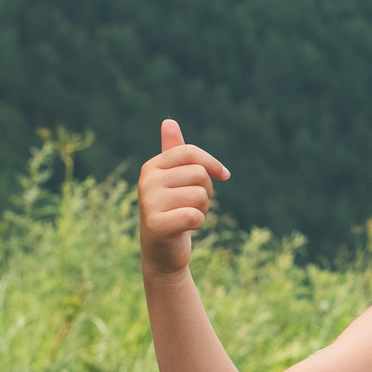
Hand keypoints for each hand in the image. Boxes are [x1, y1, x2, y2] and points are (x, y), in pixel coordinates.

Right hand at [139, 118, 230, 276]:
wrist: (162, 251)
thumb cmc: (173, 210)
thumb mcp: (175, 180)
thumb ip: (174, 152)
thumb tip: (168, 121)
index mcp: (152, 166)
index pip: (190, 152)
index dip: (213, 164)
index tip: (224, 176)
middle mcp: (146, 181)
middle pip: (199, 174)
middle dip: (206, 192)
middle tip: (193, 204)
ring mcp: (149, 202)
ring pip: (200, 195)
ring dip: (203, 209)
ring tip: (187, 216)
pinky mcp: (156, 224)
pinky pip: (196, 215)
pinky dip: (198, 223)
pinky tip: (185, 228)